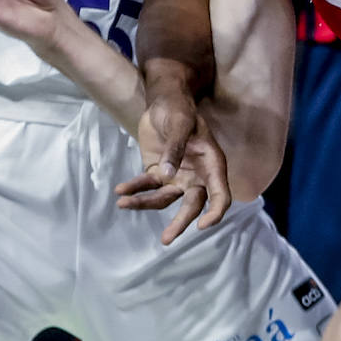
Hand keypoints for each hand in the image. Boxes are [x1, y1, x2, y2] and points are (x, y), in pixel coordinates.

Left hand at [117, 99, 231, 243]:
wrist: (164, 102)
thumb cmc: (180, 110)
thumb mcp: (180, 124)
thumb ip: (174, 149)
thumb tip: (167, 175)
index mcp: (212, 164)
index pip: (220, 194)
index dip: (216, 212)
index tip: (203, 226)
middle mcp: (197, 176)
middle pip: (193, 204)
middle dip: (180, 222)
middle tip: (166, 238)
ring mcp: (177, 177)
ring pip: (165, 199)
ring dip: (145, 204)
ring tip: (123, 205)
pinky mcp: (158, 173)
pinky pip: (147, 187)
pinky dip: (134, 190)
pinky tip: (121, 191)